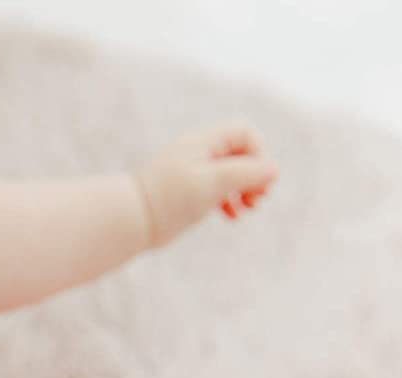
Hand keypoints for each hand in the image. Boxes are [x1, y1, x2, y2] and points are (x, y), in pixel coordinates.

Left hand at [134, 122, 279, 247]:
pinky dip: (227, 201)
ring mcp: (189, 173)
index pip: (244, 134)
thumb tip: (273, 170)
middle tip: (258, 199)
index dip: (258, 155)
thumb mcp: (214, 183)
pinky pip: (214, 190)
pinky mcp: (183, 193)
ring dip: (244, 190)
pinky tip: (232, 217)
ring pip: (228, 174)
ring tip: (249, 209)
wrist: (128, 220)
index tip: (256, 181)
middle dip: (254, 175)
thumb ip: (246, 173)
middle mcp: (196, 153)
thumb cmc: (169, 199)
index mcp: (203, 143)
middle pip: (239, 154)